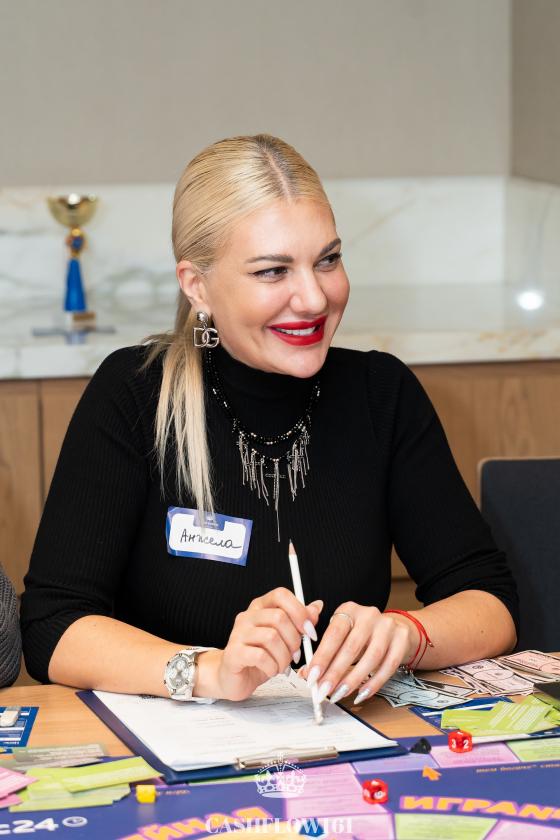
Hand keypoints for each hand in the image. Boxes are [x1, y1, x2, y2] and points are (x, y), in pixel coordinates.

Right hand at [197, 587, 322, 701]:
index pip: (281, 595)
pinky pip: (261, 656)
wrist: (233, 677)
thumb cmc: (259, 656)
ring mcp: (238, 634)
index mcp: (260, 607)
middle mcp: (248, 616)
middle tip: (294, 654)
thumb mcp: (284, 637)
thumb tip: (317, 606)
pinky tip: (271, 670)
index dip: (299, 611)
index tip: (309, 630)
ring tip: (281, 665)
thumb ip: (299, 621)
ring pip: (271, 637)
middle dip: (294, 640)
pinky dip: (272, 667)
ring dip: (283, 657)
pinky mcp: (234, 653)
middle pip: (279, 617)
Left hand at [298, 603, 417, 704]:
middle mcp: (369, 615)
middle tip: (323, 691)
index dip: (322, 656)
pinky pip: (388, 666)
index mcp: (349, 610)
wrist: (394, 628)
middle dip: (335, 673)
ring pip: (371, 658)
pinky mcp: (402, 639)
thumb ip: (324, 652)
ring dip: (353, 680)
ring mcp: (388, 626)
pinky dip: (374, 683)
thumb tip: (306, 674)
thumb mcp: (342, 634)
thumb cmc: (361, 633)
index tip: (312, 677)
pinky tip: (362, 694)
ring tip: (339, 694)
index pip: (334, 633)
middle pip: (352, 647)